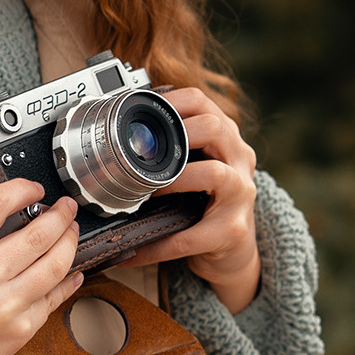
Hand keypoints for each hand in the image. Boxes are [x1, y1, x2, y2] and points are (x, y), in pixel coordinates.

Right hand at [0, 181, 82, 354]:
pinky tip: (71, 272)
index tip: (32, 188)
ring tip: (71, 232)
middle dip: (60, 214)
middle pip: (40, 232)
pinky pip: (53, 298)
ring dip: (70, 242)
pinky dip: (68, 281)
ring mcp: (6, 306)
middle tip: (65, 207)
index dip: (22, 188)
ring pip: (56, 264)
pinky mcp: (20, 330)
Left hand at [117, 87, 261, 312]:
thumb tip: (113, 134)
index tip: (138, 111)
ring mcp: (241, 196)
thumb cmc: (206, 204)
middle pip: (215, 128)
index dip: (169, 102)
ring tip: (145, 192)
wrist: (234, 252)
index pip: (202, 102)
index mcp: (226, 139)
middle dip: (177, 134)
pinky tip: (131, 252)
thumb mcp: (196, 167)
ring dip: (174, 180)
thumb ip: (171, 148)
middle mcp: (240, 161)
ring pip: (214, 174)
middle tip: (143, 151)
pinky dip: (157, 246)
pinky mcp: (232, 232)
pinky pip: (189, 237)